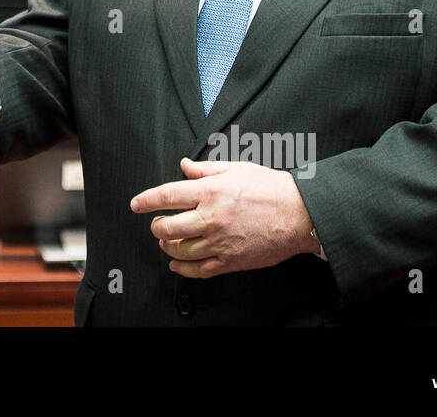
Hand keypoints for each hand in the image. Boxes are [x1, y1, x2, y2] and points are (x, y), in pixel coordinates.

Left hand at [130, 158, 316, 277]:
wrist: (300, 214)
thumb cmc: (272, 189)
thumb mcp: (236, 168)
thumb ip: (205, 169)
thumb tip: (184, 166)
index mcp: (211, 192)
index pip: (167, 196)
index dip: (146, 200)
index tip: (136, 204)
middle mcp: (211, 218)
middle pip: (167, 227)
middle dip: (156, 226)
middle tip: (156, 223)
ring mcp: (220, 242)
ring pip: (180, 251)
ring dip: (167, 246)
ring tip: (167, 241)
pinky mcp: (231, 261)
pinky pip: (199, 270)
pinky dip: (183, 268)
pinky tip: (177, 264)